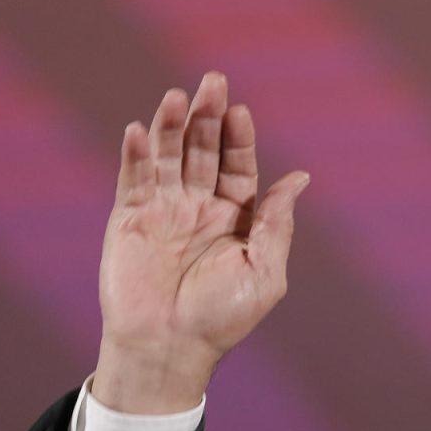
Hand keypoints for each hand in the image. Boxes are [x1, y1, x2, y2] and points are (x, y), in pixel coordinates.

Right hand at [93, 73, 308, 412]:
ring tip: (177, 97)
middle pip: (203, 151)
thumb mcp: (264, 272)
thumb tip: (300, 178)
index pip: (237, 166)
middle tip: (213, 83)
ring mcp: (163, 210)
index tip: (240, 113)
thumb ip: (277, 224)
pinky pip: (134, 180)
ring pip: (168, 157)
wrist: (170, 348)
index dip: (238, 138)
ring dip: (171, 126)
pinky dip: (137, 154)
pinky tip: (140, 132)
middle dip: (207, 118)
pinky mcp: (130, 219)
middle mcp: (200, 207)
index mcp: (236, 218)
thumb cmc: (222, 317)